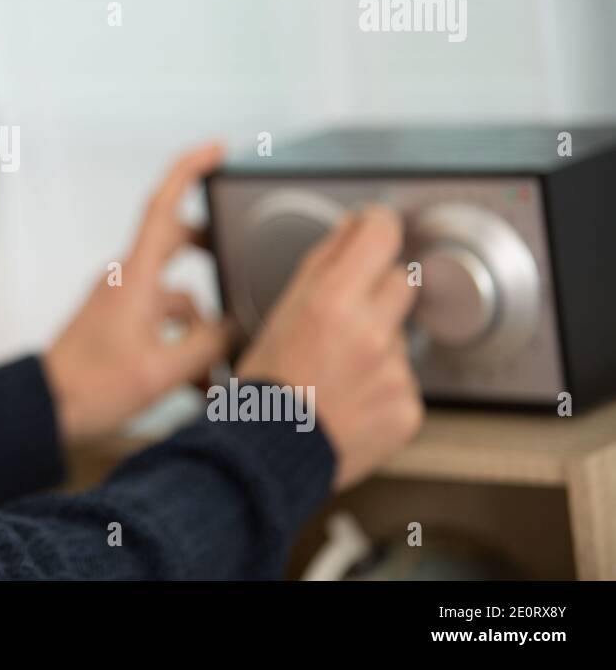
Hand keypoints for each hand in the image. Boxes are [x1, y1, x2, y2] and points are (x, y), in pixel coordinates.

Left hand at [41, 143, 235, 447]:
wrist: (45, 408)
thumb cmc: (92, 388)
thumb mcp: (164, 369)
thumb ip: (209, 344)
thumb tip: (235, 328)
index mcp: (135, 276)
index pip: (164, 204)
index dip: (191, 169)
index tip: (219, 150)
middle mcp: (126, 278)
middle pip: (179, 245)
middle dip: (212, 256)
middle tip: (241, 265)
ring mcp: (120, 299)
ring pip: (175, 295)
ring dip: (199, 328)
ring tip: (214, 376)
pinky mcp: (117, 321)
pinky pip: (161, 319)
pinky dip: (181, 343)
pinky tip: (196, 386)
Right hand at [235, 204, 423, 490]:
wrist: (270, 452)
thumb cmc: (267, 383)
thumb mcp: (282, 310)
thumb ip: (323, 260)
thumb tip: (353, 226)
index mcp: (332, 301)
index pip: (382, 234)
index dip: (380, 223)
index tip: (376, 225)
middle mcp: (370, 333)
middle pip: (402, 280)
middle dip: (378, 288)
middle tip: (346, 313)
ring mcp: (394, 372)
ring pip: (400, 336)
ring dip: (378, 343)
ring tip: (338, 370)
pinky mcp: (408, 407)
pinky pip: (405, 380)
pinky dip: (383, 386)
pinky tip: (352, 398)